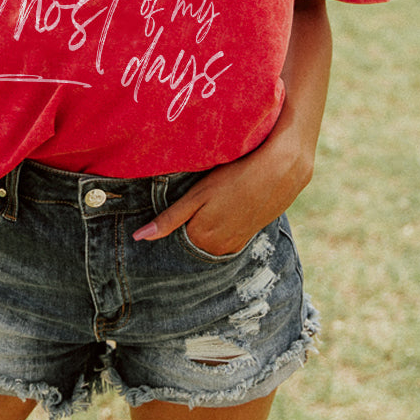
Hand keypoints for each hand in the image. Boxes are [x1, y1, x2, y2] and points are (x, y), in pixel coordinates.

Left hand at [132, 141, 314, 257]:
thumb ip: (168, 219)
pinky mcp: (247, 236)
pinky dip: (219, 227)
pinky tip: (221, 209)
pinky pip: (225, 238)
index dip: (166, 226)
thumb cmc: (235, 177)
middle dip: (184, 229)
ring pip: (208, 240)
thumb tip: (138, 238)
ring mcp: (235, 245)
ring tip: (205, 206)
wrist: (281, 171)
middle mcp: (217, 249)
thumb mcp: (197, 195)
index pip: (172, 242)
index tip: (161, 213)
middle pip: (190, 242)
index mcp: (201, 239)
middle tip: (187, 204)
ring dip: (202, 228)